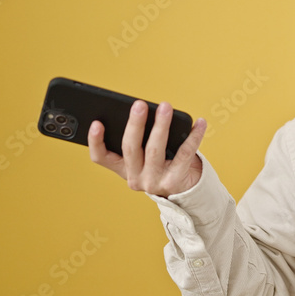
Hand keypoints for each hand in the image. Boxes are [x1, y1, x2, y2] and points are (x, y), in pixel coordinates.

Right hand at [88, 100, 206, 196]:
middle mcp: (136, 178)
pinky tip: (199, 123)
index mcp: (123, 169)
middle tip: (139, 105)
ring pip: (155, 149)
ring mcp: (154, 181)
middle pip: (131, 148)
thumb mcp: (145, 158)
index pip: (101, 157)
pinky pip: (184, 154)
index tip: (97, 123)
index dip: (96, 141)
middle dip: (135, 124)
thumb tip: (142, 112)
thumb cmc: (163, 165)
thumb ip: (140, 141)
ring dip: (161, 125)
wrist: (185, 190)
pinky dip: (193, 136)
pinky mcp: (175, 181)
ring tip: (165, 107)